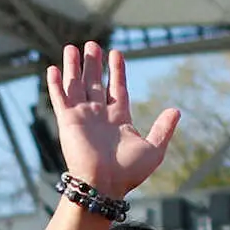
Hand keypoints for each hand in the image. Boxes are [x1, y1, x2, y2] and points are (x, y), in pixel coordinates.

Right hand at [45, 41, 179, 199]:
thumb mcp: (154, 149)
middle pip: (95, 84)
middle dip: (94, 64)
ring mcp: (83, 117)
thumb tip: (176, 111)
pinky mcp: (68, 121)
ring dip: (74, 67)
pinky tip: (53, 69)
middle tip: (93, 45)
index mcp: (119, 119)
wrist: (104, 184)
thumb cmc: (128, 172)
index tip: (116, 54)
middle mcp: (100, 116)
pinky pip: (60, 98)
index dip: (117, 71)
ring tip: (73, 47)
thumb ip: (163, 129)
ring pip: (77, 85)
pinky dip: (56, 83)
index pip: (117, 88)